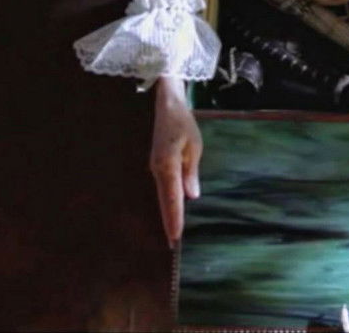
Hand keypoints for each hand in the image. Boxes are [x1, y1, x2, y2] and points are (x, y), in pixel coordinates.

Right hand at [150, 76, 202, 247]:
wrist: (167, 105)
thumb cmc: (182, 123)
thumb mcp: (193, 146)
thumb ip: (191, 172)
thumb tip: (191, 195)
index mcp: (167, 165)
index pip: (172, 198)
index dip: (174, 218)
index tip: (175, 236)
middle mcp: (157, 170)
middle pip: (163, 200)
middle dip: (169, 221)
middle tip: (172, 244)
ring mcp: (154, 167)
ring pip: (162, 195)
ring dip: (167, 212)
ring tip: (172, 233)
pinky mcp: (156, 164)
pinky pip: (162, 187)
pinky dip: (167, 200)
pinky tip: (172, 210)